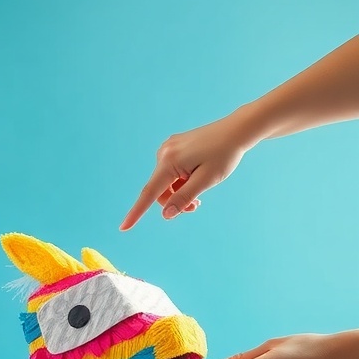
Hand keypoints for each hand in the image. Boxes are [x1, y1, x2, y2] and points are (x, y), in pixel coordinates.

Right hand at [120, 111, 253, 229]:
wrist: (236, 131)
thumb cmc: (224, 155)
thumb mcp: (206, 181)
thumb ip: (184, 198)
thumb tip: (166, 214)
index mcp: (169, 160)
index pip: (150, 193)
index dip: (136, 212)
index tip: (124, 227)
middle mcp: (164, 152)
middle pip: (160, 190)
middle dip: (174, 202)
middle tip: (196, 206)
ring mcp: (168, 148)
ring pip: (166, 182)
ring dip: (179, 191)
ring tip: (199, 192)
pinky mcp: (174, 147)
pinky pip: (171, 172)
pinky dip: (181, 180)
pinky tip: (196, 176)